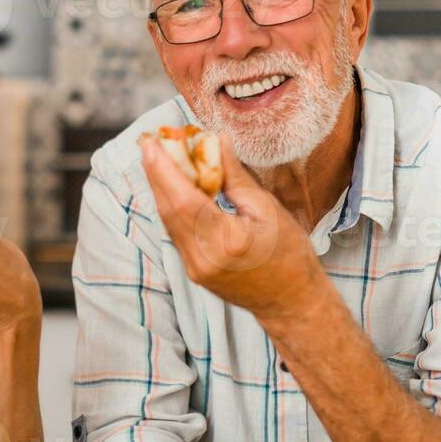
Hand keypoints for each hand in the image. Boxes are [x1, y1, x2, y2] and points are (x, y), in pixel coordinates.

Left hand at [139, 132, 315, 317]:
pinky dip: (172, 206)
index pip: (184, 200)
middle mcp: (203, 258)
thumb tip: (216, 141)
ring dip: (160, 188)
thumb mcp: (267, 208)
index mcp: (226, 241)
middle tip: (150, 143)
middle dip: (156, 173)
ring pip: (168, 221)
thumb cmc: (289, 253)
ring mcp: (195, 268)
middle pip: (169, 210)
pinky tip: (171, 186)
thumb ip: (235, 176)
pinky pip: (176, 232)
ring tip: (157, 158)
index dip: (164, 169)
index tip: (153, 142)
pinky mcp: (193, 270)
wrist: (291, 300)